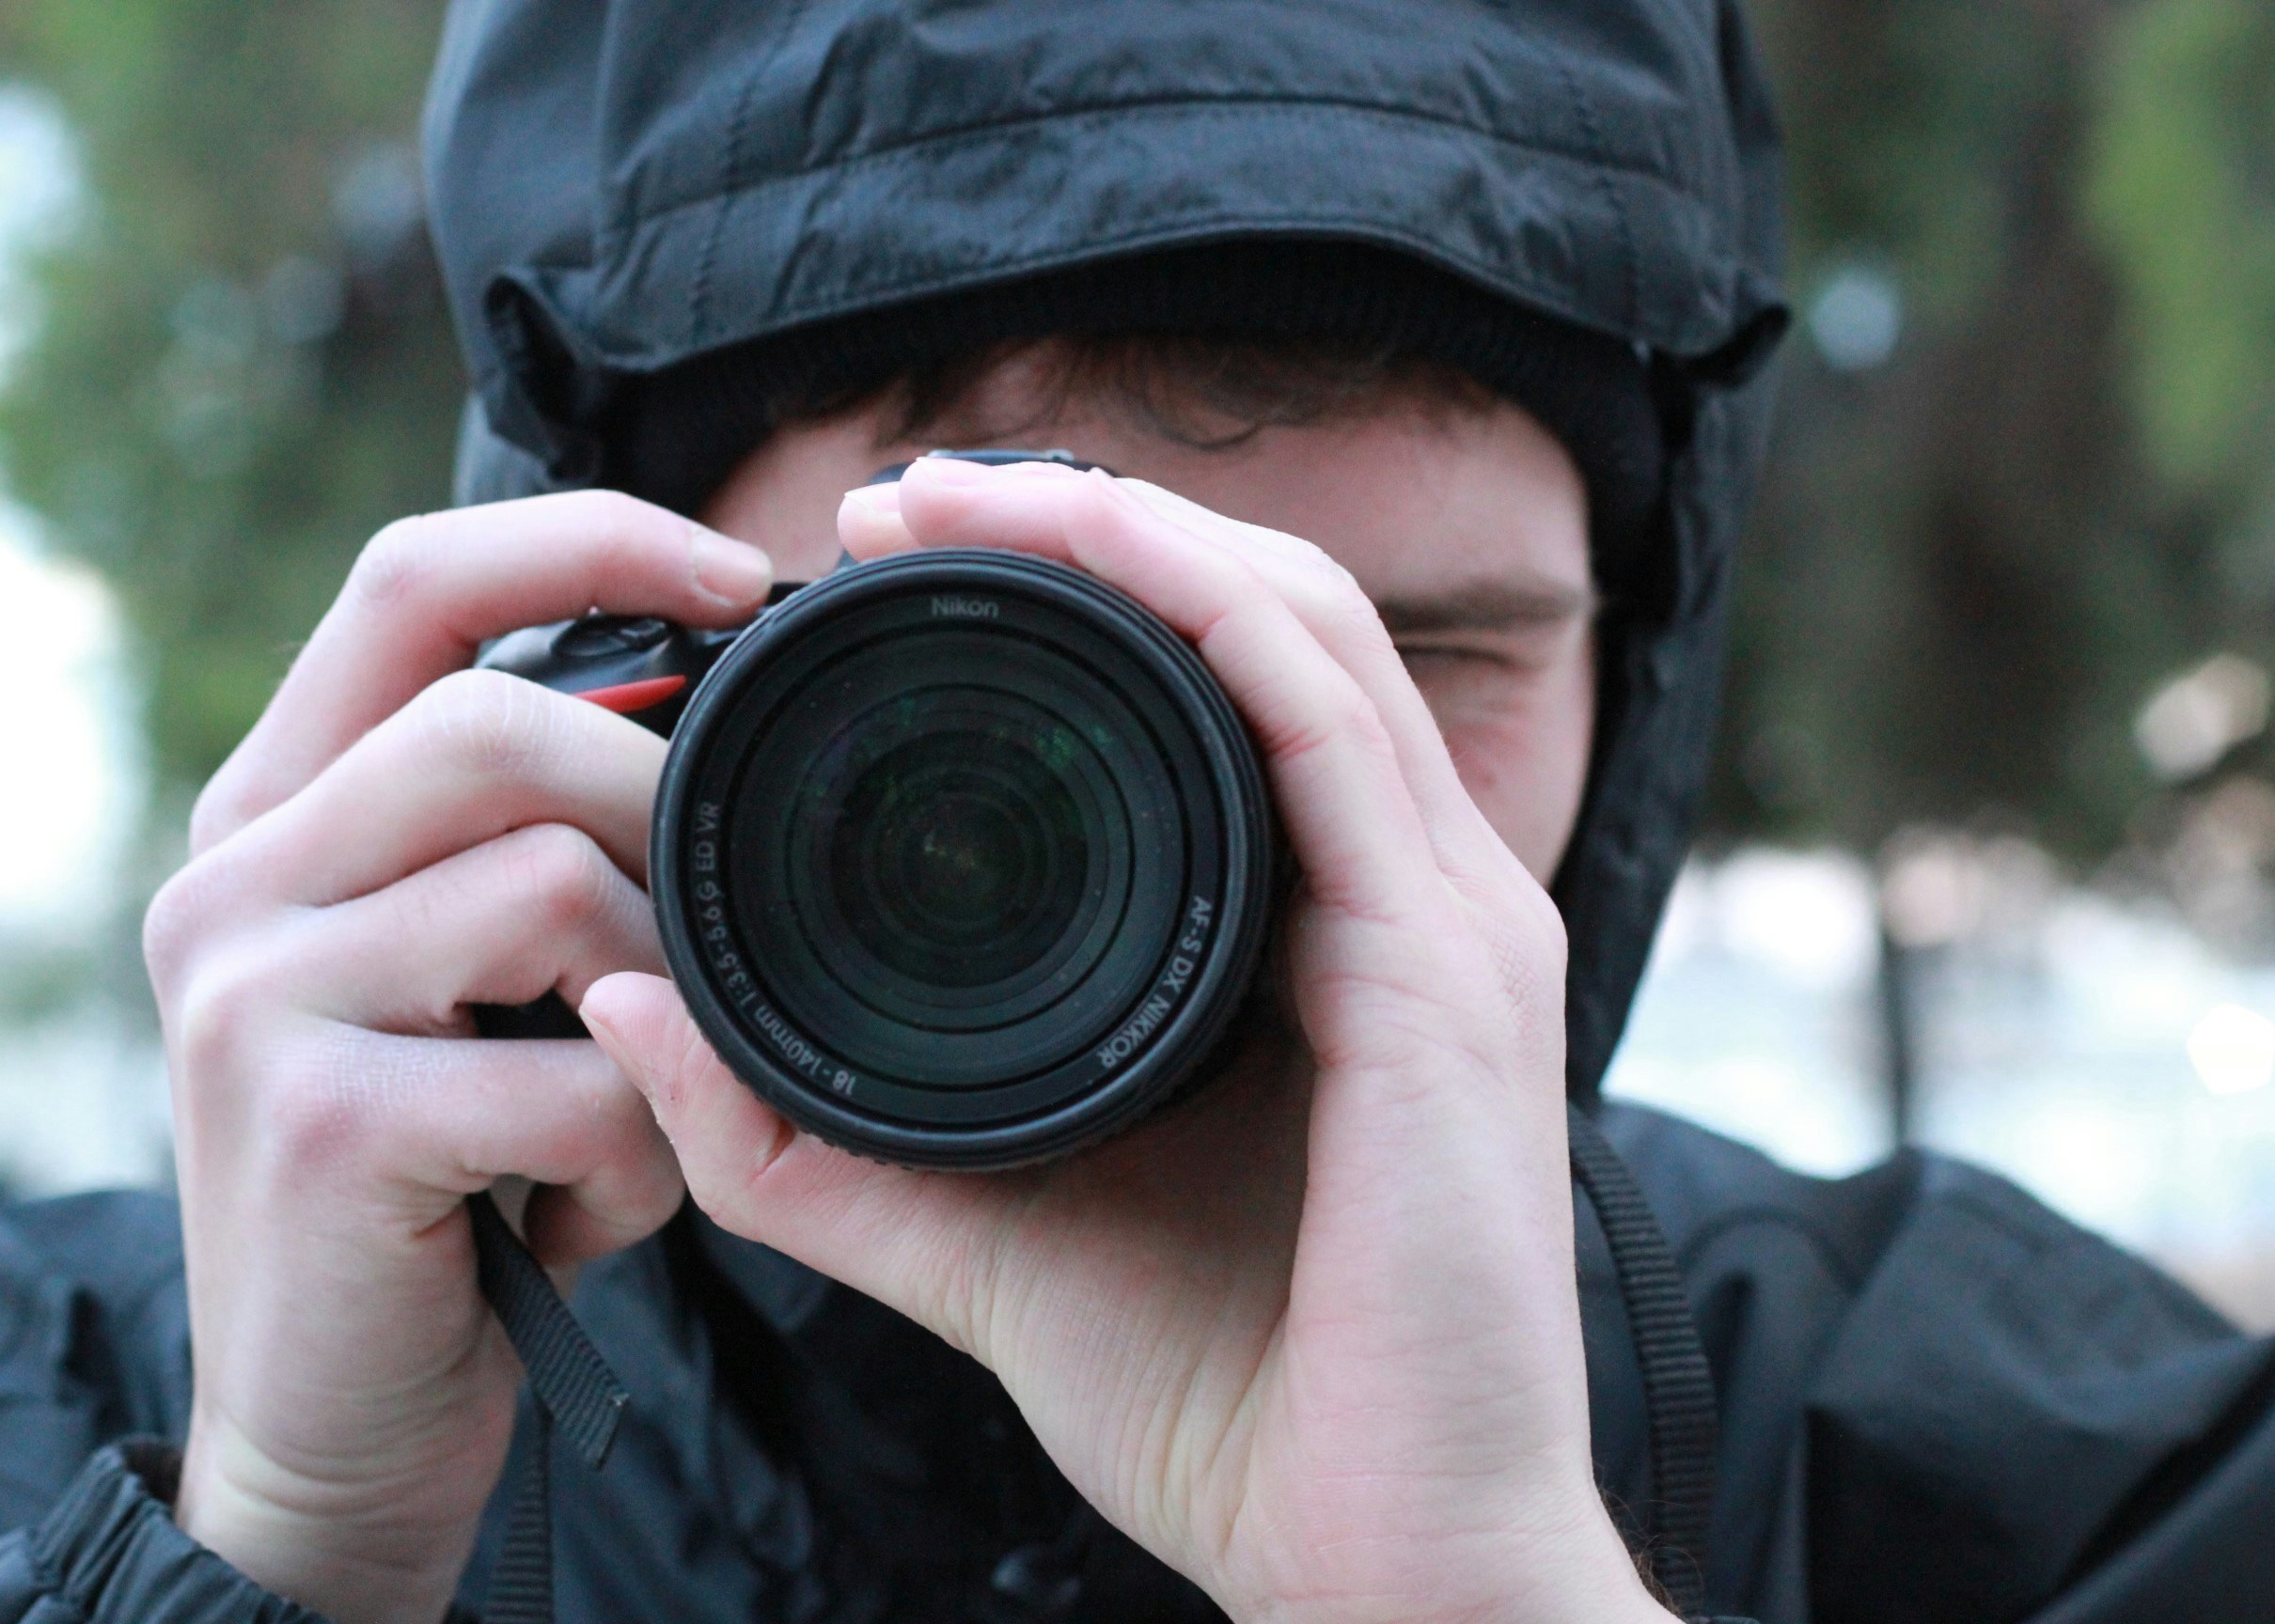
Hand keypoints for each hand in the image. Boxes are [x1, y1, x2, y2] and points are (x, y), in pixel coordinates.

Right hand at [144, 494, 771, 1623]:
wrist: (332, 1423)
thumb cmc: (444, 1181)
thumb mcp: (460, 986)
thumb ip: (523, 846)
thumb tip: (706, 712)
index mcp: (277, 812)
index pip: (413, 584)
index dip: (586, 540)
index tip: (742, 576)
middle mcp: (235, 878)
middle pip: (498, 722)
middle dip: (655, 817)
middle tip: (695, 949)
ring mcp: (252, 995)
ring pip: (554, 884)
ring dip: (657, 1011)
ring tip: (625, 1114)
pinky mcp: (315, 1124)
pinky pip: (580, 1070)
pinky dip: (640, 1152)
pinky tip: (587, 1214)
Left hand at [585, 458, 1672, 1623]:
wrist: (1380, 1557)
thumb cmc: (1223, 1398)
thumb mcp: (979, 1229)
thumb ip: (811, 1137)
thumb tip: (633, 1016)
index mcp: (1327, 939)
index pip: (1223, 693)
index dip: (1078, 598)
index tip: (893, 568)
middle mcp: (1408, 900)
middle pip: (1269, 620)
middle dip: (1089, 527)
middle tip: (904, 500)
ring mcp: (1450, 925)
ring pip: (1308, 631)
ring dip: (1135, 533)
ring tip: (959, 497)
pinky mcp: (1451, 978)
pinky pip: (1333, 728)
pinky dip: (1216, 611)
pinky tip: (1097, 555)